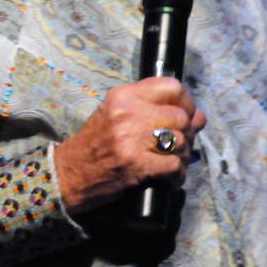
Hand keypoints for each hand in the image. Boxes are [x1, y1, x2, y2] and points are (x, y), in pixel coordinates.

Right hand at [54, 76, 205, 213]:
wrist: (67, 174)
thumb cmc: (94, 145)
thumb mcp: (117, 115)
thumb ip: (154, 110)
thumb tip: (199, 116)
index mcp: (123, 96)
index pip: (172, 87)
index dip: (186, 102)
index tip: (185, 115)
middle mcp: (128, 112)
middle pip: (181, 116)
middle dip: (186, 134)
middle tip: (178, 146)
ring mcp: (131, 138)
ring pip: (181, 141)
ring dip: (182, 156)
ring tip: (172, 163)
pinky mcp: (136, 164)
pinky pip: (174, 166)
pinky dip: (177, 176)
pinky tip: (170, 179)